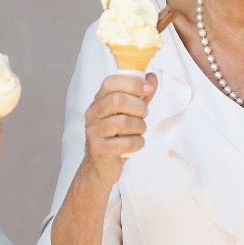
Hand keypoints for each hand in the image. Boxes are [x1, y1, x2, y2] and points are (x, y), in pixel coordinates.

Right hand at [79, 72, 156, 187]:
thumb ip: (139, 95)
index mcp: (98, 100)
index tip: (148, 89)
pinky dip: (137, 143)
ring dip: (140, 127)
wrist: (99, 167)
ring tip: (138, 132)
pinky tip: (134, 145)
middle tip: (143, 115)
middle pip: (118, 100)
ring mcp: (93, 131)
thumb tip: (151, 77)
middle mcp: (92, 113)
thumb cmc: (116, 136)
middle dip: (139, 107)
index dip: (132, 83)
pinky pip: (126, 142)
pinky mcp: (99, 149)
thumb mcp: (127, 113)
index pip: (111, 82)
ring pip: (124, 122)